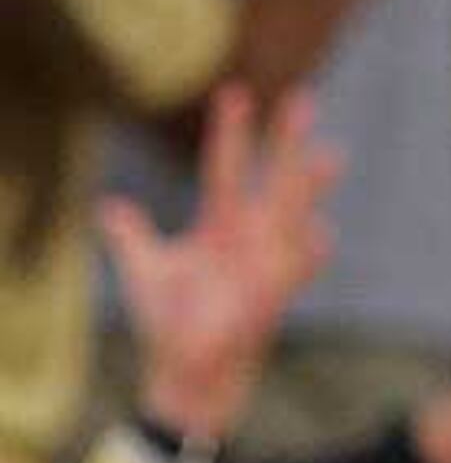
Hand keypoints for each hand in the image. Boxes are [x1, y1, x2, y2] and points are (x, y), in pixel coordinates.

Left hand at [103, 84, 340, 447]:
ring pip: (292, 213)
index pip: (225, 169)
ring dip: (308, 189)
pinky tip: (322, 235)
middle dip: (284, 142)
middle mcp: (249, 235)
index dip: (229, 132)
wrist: (186, 370)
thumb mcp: (147, 273)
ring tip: (329, 157)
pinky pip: (296, 270)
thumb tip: (109, 205)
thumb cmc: (170, 323)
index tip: (234, 91)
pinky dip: (308, 255)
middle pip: (271, 178)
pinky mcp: (271, 294)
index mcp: (220, 225)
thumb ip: (133, 237)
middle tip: (302, 97)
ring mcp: (265, 262)